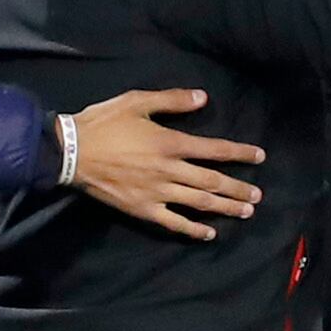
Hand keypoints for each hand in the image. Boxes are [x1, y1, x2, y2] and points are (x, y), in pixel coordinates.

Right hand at [69, 87, 267, 238]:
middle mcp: (170, 170)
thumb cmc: (103, 123)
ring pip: (199, 202)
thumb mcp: (137, 101)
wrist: (70, 152)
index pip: (215, 149)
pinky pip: (174, 222)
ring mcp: (157, 193)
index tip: (260, 156)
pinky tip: (209, 233)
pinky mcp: (143, 209)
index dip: (240, 153)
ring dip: (225, 208)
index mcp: (171, 143)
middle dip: (238, 188)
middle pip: (213, 181)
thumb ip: (172, 100)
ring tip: (246, 212)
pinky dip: (193, 229)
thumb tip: (204, 97)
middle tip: (258, 195)